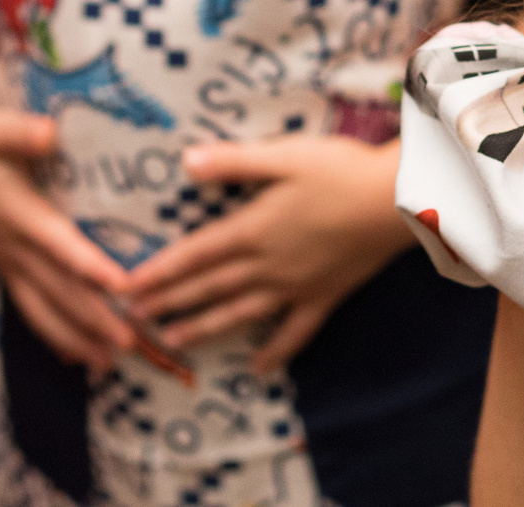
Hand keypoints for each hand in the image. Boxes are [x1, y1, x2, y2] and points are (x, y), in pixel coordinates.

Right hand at [0, 106, 133, 367]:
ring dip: (76, 337)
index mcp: (18, 213)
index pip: (59, 245)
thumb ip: (20, 132)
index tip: (122, 285)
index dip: (89, 265)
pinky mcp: (8, 268)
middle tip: (131, 342)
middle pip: (57, 289)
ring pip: (43, 309)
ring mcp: (9, 262)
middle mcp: (14, 246)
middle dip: (93, 317)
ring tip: (109, 364)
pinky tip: (80, 357)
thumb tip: (47, 132)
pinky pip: (32, 308)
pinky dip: (55, 334)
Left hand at [124, 134, 410, 373]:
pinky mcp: (324, 296)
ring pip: (239, 312)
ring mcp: (295, 286)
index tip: (124, 289)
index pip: (194, 255)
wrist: (398, 203)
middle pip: (208, 287)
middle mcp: (267, 265)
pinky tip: (257, 367)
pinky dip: (274, 351)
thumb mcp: (285, 157)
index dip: (158, 272)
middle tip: (133, 319)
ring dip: (203, 326)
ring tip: (174, 341)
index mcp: (253, 229)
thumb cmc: (342, 171)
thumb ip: (234, 162)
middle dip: (169, 302)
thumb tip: (185, 162)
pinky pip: (294, 332)